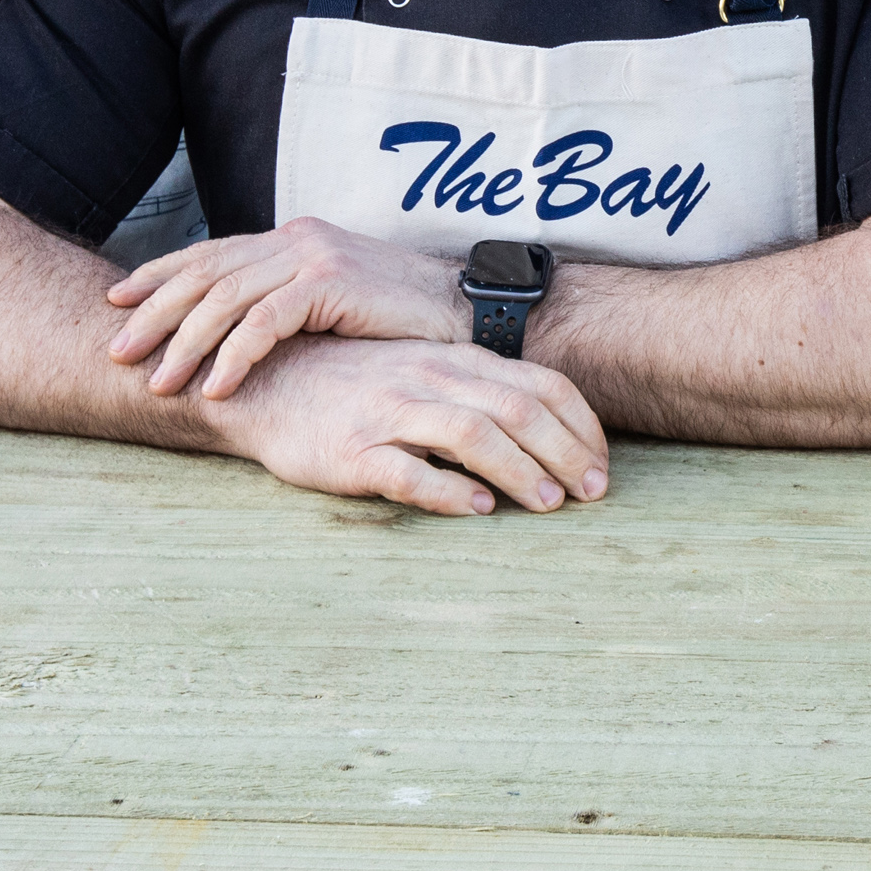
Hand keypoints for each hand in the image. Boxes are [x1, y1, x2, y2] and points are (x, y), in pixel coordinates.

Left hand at [107, 218, 465, 398]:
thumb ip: (286, 303)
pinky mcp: (329, 283)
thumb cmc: (398, 319)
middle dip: (154, 313)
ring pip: (226, 299)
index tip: (117, 301)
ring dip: (184, 343)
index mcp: (291, 238)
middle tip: (116, 350)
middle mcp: (295, 238)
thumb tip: (234, 333)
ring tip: (158, 383)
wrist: (463, 310)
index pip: (210, 253)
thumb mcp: (332, 302)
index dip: (159, 274)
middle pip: (205, 273)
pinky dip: (234, 356)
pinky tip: (215, 387)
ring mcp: (312, 256)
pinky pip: (265, 322)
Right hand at [215, 333, 611, 516]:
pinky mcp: (351, 451)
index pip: (540, 384)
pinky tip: (476, 509)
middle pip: (517, 409)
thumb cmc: (355, 384)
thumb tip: (544, 430)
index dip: (580, 425)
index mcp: (454, 361)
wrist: (268, 383)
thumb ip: (475, 392)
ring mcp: (389, 412)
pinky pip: (406, 470)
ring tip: (549, 505)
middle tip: (592, 493)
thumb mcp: (423, 373)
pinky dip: (447, 489)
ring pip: (471, 434)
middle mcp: (428, 379)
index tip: (602, 464)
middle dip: (565, 452)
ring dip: (519, 470)